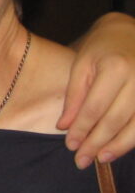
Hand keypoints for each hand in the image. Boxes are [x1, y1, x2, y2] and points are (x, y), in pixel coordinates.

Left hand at [58, 12, 134, 167]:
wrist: (131, 32)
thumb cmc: (102, 47)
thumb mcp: (81, 64)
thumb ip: (73, 96)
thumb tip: (64, 127)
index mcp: (116, 68)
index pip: (95, 107)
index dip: (82, 129)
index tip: (70, 145)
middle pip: (116, 120)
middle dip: (97, 143)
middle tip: (82, 160)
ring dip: (118, 146)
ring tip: (101, 159)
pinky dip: (132, 138)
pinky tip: (119, 147)